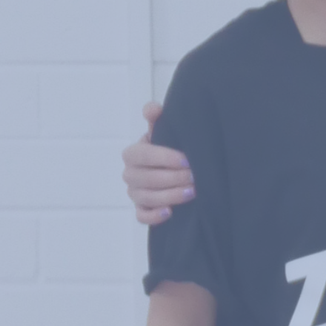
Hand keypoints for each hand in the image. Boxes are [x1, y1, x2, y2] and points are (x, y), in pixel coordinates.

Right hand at [123, 104, 194, 225]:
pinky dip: (153, 216)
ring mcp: (135, 193)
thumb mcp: (166, 132)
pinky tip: (170, 213)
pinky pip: (142, 216)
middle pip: (145, 178)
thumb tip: (152, 108)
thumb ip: (157, 119)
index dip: (163, 157)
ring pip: (146, 198)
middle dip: (172, 178)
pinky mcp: (142, 209)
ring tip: (192, 192)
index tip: (186, 160)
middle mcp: (131, 174)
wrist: (176, 168)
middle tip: (195, 177)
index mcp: (134, 153)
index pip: (141, 155)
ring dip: (169, 196)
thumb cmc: (170, 148)